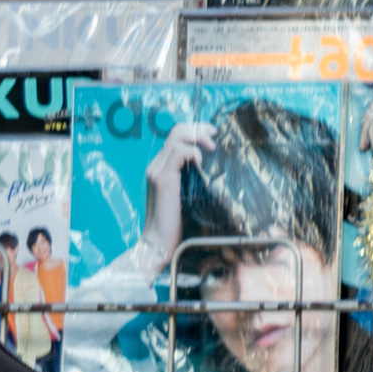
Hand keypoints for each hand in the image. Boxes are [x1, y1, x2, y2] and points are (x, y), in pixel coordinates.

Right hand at [141, 120, 213, 257]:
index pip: (176, 137)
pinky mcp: (162, 178)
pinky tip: (202, 162)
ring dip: (198, 138)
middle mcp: (156, 165)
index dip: (196, 130)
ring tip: (212, 148)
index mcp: (161, 168)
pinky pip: (179, 153)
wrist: (159, 243)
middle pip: (176, 131)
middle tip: (216, 136)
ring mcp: (157, 170)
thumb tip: (215, 171)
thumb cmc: (178, 225)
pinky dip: (193, 152)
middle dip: (199, 129)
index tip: (213, 134)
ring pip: (177, 137)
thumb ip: (194, 181)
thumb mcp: (188, 197)